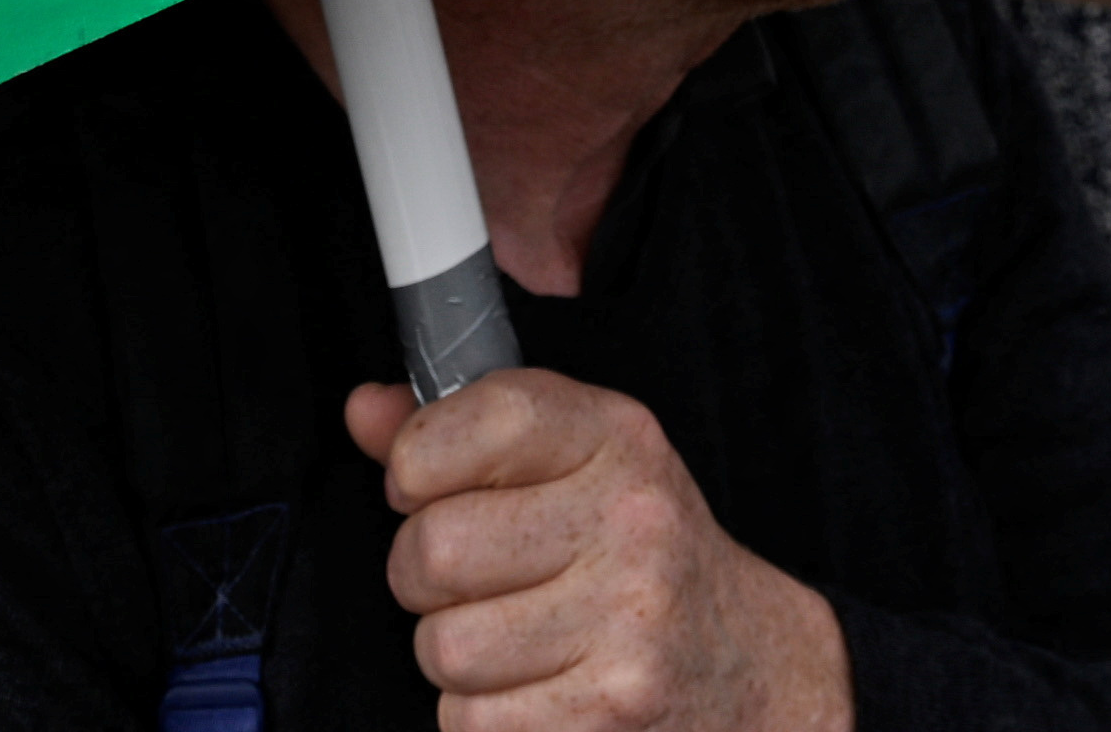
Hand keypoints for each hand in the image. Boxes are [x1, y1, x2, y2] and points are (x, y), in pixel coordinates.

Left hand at [343, 368, 848, 731]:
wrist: (744, 664)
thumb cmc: (638, 555)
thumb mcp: (575, 465)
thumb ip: (464, 431)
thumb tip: (365, 409)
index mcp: (617, 439)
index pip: (477, 421)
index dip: (417, 463)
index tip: (426, 488)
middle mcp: (631, 521)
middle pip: (434, 547)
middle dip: (424, 575)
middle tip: (470, 581)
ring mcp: (627, 621)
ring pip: (442, 646)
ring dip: (453, 654)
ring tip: (507, 639)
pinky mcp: (611, 711)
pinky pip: (470, 721)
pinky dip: (481, 716)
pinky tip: (532, 689)